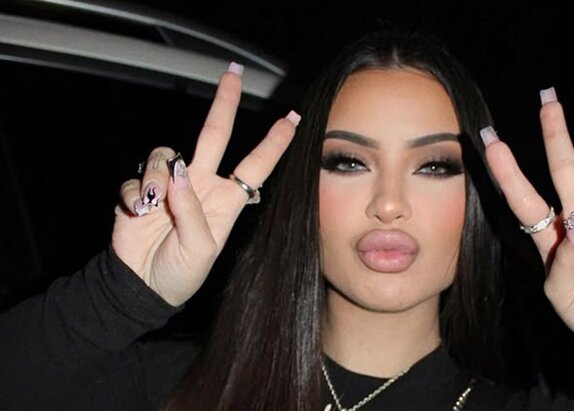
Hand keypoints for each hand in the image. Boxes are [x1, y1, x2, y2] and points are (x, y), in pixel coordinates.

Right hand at [111, 64, 298, 305]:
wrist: (142, 287)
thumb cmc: (181, 274)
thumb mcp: (199, 249)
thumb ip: (191, 211)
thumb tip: (177, 174)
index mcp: (226, 200)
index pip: (255, 165)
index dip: (274, 143)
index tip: (293, 118)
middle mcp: (201, 185)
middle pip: (216, 135)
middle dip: (225, 104)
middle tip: (233, 74)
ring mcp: (170, 185)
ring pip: (166, 154)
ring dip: (157, 175)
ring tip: (153, 205)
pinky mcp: (140, 190)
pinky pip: (136, 178)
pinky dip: (134, 194)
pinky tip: (136, 213)